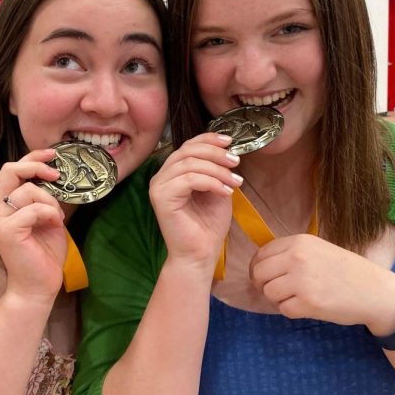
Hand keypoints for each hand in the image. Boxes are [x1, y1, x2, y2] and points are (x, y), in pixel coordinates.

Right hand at [0, 149, 66, 304]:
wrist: (38, 286)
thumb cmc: (44, 254)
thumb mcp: (47, 218)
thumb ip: (45, 199)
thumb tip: (56, 178)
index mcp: (2, 205)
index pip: (12, 170)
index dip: (32, 157)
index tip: (54, 154)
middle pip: (9, 170)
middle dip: (36, 165)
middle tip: (56, 174)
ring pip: (27, 190)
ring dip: (50, 201)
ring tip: (57, 218)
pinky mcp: (7, 230)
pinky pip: (33, 209)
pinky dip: (50, 213)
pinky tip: (55, 226)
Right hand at [149, 133, 241, 275]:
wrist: (200, 255)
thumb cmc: (207, 226)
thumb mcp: (216, 190)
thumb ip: (216, 170)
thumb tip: (227, 150)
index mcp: (172, 173)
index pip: (188, 146)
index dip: (209, 139)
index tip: (230, 142)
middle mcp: (161, 176)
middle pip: (188, 150)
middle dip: (216, 153)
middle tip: (236, 163)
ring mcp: (158, 186)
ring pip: (190, 163)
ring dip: (218, 170)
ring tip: (235, 183)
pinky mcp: (161, 197)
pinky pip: (189, 179)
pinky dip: (211, 182)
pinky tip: (224, 192)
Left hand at [249, 234, 394, 333]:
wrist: (375, 291)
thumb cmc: (347, 271)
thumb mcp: (319, 250)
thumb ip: (292, 254)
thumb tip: (261, 266)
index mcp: (300, 242)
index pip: (261, 254)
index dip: (258, 268)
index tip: (264, 277)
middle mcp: (297, 258)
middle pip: (259, 274)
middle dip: (263, 285)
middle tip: (277, 291)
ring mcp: (302, 281)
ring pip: (269, 293)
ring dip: (278, 299)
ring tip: (297, 297)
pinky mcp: (308, 303)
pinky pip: (283, 309)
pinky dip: (291, 311)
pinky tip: (307, 306)